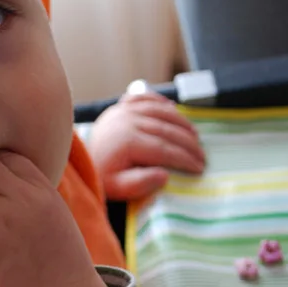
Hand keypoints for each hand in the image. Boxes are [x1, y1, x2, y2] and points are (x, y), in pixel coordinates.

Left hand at [88, 90, 205, 200]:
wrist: (84, 160)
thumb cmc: (103, 175)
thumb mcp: (116, 188)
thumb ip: (139, 184)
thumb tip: (164, 175)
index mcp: (127, 141)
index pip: (164, 150)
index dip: (184, 159)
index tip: (199, 168)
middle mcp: (127, 121)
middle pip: (166, 130)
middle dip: (189, 144)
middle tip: (203, 156)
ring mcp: (124, 110)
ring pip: (160, 112)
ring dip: (181, 123)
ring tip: (195, 137)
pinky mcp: (121, 105)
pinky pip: (145, 98)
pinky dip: (161, 102)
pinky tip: (174, 109)